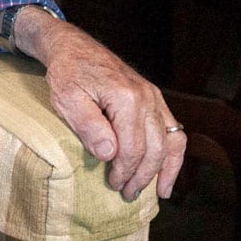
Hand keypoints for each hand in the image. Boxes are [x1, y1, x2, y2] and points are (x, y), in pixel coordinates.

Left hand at [10, 7, 186, 200]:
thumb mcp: (67, 99)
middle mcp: (147, 97)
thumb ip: (88, 126)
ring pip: (171, 141)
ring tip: (157, 192)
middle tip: (128, 194)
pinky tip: (168, 171)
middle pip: (154, 148)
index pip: (132, 147)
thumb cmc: (67, 73)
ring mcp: (154, 97)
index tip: (113, 185)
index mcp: (126, 98)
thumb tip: (109, 154)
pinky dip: (173, 153)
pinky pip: (173, 130)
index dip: (124, 171)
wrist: (73, 47)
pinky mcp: (154, 98)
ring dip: (164, 169)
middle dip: (142, 176)